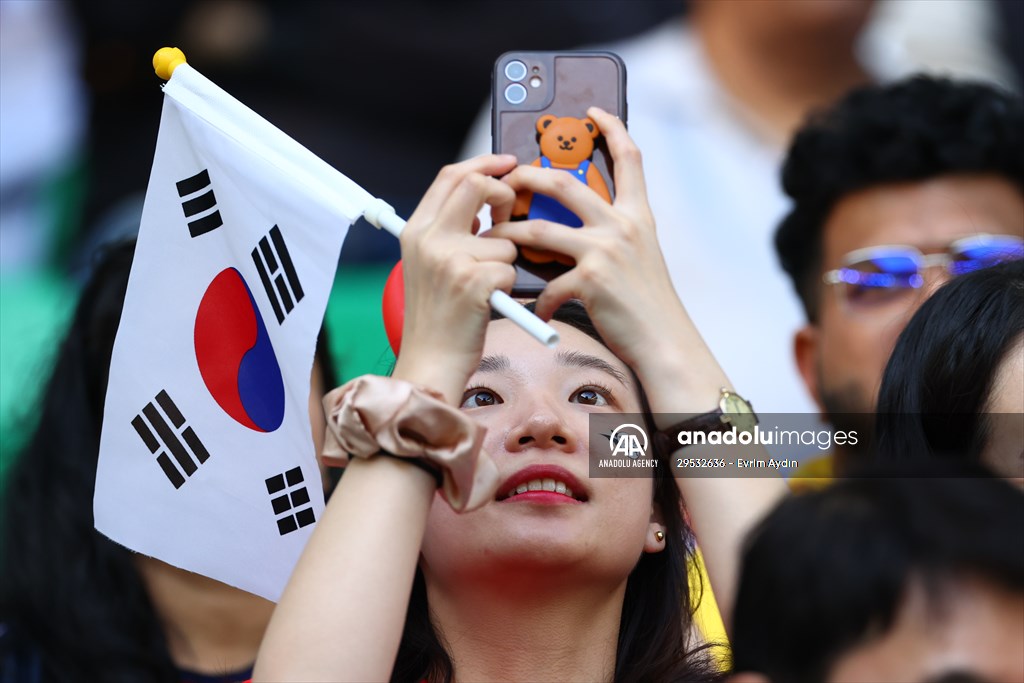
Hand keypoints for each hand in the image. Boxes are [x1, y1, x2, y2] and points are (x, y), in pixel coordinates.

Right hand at [392, 155, 519, 403]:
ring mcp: (449, 259)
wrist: (430, 361)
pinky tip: (487, 303)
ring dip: (506, 262)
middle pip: (477, 185)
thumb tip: (487, 200)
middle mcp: (429, 239)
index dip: (484, 163)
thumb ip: (450, 229)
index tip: (507, 163)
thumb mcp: (429, 264)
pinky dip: (507, 287)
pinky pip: (510, 268)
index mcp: (416, 230)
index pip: (451, 175)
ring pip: (503, 238)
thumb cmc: (437, 318)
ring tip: (484, 288)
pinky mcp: (472, 281)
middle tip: (511, 214)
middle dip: (505, 195)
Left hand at [487, 108, 705, 385]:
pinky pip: (548, 284)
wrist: (665, 341)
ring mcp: (606, 250)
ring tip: (493, 241)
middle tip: (505, 182)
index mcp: (638, 215)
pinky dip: (538, 298)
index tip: (593, 111)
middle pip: (564, 184)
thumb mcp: (639, 256)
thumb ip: (612, 234)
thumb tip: (569, 225)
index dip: (612, 128)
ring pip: (540, 230)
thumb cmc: (647, 304)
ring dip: (510, 237)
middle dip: (526, 178)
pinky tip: (538, 309)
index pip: (629, 158)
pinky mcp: (591, 280)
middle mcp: (623, 225)